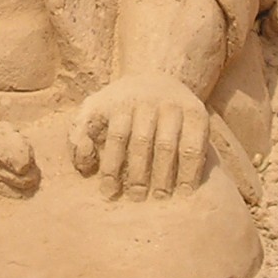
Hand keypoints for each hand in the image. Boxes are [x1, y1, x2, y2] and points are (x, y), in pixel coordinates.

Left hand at [69, 74, 208, 200]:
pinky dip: (191, 169)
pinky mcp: (197, 114)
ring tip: (161, 197)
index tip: (109, 192)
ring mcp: (174, 107)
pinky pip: (195, 145)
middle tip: (137, 198)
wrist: (159, 79)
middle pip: (142, 142)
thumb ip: (79, 135)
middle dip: (138, 174)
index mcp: (120, 102)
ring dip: (164, 174)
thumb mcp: (94, 110)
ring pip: (168, 144)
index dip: (111, 167)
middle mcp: (148, 102)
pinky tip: (186, 189)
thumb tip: (86, 166)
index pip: (115, 137)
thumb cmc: (120, 107)